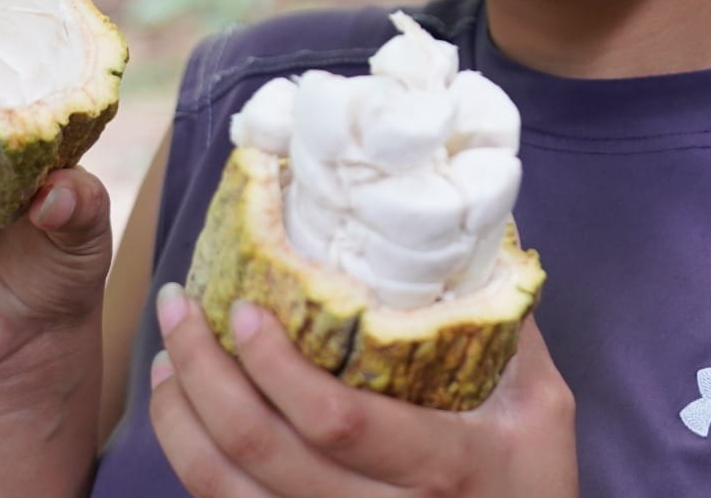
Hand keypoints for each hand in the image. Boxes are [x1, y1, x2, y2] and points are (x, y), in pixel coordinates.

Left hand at [149, 291, 577, 496]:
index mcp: (443, 465)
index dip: (279, 370)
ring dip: (181, 422)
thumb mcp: (542, 408)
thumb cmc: (533, 485)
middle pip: (264, 456)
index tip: (245, 309)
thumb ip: (505, 329)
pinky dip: (194, 465)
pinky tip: (185, 419)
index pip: (339, 422)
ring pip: (231, 494)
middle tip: (179, 311)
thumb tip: (470, 237)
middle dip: (205, 378)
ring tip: (168, 358)